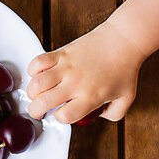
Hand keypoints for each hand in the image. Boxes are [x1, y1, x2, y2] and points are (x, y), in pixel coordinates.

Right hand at [26, 21, 145, 123]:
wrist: (124, 40)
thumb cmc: (125, 67)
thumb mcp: (126, 98)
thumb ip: (114, 113)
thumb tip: (98, 116)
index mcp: (90, 97)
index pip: (64, 116)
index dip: (59, 118)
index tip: (61, 114)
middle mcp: (75, 83)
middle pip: (42, 103)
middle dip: (35, 111)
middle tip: (38, 110)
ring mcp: (66, 68)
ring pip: (36, 84)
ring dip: (32, 92)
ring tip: (37, 93)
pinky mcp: (61, 53)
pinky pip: (37, 63)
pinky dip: (33, 70)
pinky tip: (39, 74)